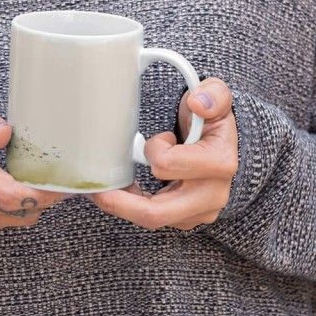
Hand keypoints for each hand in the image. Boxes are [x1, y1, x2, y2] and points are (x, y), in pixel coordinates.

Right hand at [0, 93, 73, 236]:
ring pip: (13, 219)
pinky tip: (13, 187)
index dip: (41, 194)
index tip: (63, 184)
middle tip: (59, 177)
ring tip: (34, 178)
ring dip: (30, 203)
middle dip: (44, 197)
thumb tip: (3, 134)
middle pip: (17, 209)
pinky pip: (1, 223)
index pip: (8, 193)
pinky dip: (14, 209)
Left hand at [85, 77, 237, 231]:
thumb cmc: (210, 118)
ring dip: (124, 206)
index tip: (159, 137)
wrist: (218, 141)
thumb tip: (199, 103)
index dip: (154, 149)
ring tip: (105, 190)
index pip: (168, 165)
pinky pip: (154, 220)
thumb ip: (213, 94)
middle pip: (157, 212)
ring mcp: (199, 212)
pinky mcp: (186, 219)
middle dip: (121, 203)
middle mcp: (213, 195)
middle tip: (96, 190)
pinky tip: (122, 193)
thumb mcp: (216, 96)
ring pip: (152, 220)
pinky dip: (132, 208)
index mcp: (219, 163)